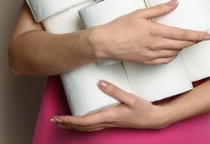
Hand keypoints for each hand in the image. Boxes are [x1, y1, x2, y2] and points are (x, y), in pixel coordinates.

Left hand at [51, 80, 170, 131]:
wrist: (154, 119)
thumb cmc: (143, 109)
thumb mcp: (130, 98)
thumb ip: (114, 90)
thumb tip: (99, 82)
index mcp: (109, 116)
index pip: (83, 121)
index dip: (69, 120)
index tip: (58, 117)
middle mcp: (107, 122)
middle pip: (82, 126)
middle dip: (67, 124)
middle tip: (54, 120)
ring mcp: (110, 123)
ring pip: (88, 127)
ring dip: (74, 126)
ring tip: (64, 122)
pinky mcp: (113, 122)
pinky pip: (94, 125)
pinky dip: (84, 125)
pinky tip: (83, 121)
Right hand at [92, 0, 209, 64]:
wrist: (105, 43)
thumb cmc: (120, 26)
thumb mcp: (139, 13)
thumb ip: (160, 9)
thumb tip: (175, 2)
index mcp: (155, 31)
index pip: (182, 34)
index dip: (196, 35)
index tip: (207, 35)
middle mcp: (155, 45)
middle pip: (181, 45)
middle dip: (193, 42)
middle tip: (200, 38)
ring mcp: (151, 55)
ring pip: (174, 54)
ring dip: (182, 49)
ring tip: (185, 43)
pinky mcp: (146, 62)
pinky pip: (164, 61)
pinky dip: (172, 56)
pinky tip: (172, 52)